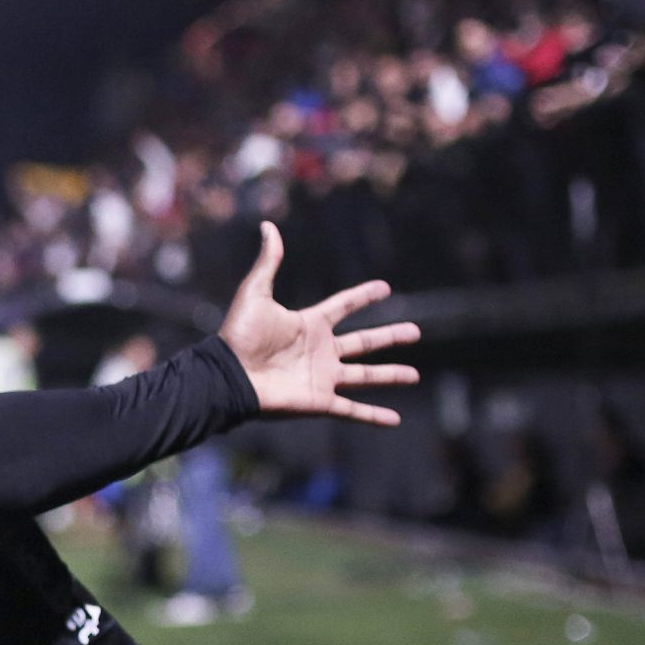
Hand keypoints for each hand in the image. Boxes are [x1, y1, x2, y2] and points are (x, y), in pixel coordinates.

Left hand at [217, 222, 421, 425]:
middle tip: (415, 331)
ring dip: (390, 375)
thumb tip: (267, 225)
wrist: (229, 374)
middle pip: (363, 342)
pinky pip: (352, 410)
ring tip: (414, 375)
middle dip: (389, 336)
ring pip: (366, 375)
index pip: (343, 306)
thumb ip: (268, 261)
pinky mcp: (320, 401)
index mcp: (309, 324)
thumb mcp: (255, 292)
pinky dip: (373, 416)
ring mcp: (322, 377)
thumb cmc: (240, 335)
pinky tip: (395, 419)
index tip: (384, 287)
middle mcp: (320, 351)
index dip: (363, 296)